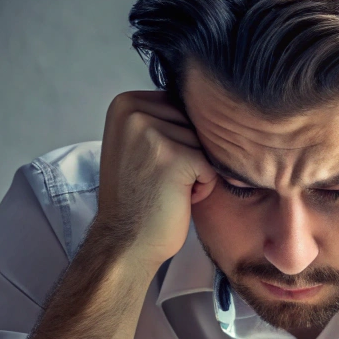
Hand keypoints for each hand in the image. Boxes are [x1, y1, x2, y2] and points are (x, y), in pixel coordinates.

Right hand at [94, 90, 214, 268]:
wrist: (126, 240)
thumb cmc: (140, 195)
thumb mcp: (138, 143)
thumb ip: (161, 117)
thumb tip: (204, 98)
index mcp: (126, 103)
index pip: (183, 107)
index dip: (180, 140)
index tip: (153, 163)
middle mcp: (134, 112)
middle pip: (196, 123)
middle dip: (191, 154)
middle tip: (160, 179)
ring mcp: (153, 133)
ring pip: (206, 144)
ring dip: (198, 171)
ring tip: (168, 188)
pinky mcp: (174, 157)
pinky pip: (212, 165)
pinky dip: (204, 186)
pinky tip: (178, 198)